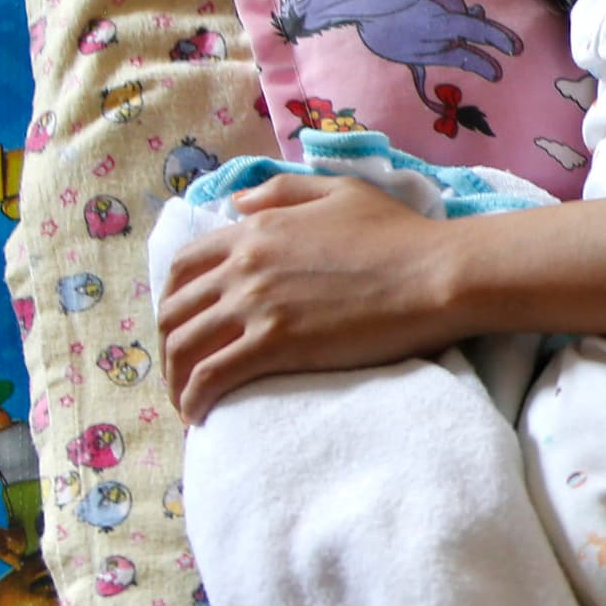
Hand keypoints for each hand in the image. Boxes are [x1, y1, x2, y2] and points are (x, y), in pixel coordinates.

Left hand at [158, 175, 465, 423]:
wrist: (437, 274)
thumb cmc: (401, 235)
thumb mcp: (340, 192)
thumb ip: (281, 192)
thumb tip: (236, 205)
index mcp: (256, 230)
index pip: (185, 265)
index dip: (174, 299)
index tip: (184, 324)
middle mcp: (244, 265)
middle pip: (175, 311)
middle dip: (168, 344)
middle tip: (183, 369)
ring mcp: (257, 305)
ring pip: (185, 347)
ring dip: (176, 378)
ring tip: (187, 400)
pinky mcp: (275, 344)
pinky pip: (212, 376)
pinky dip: (194, 397)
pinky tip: (199, 414)